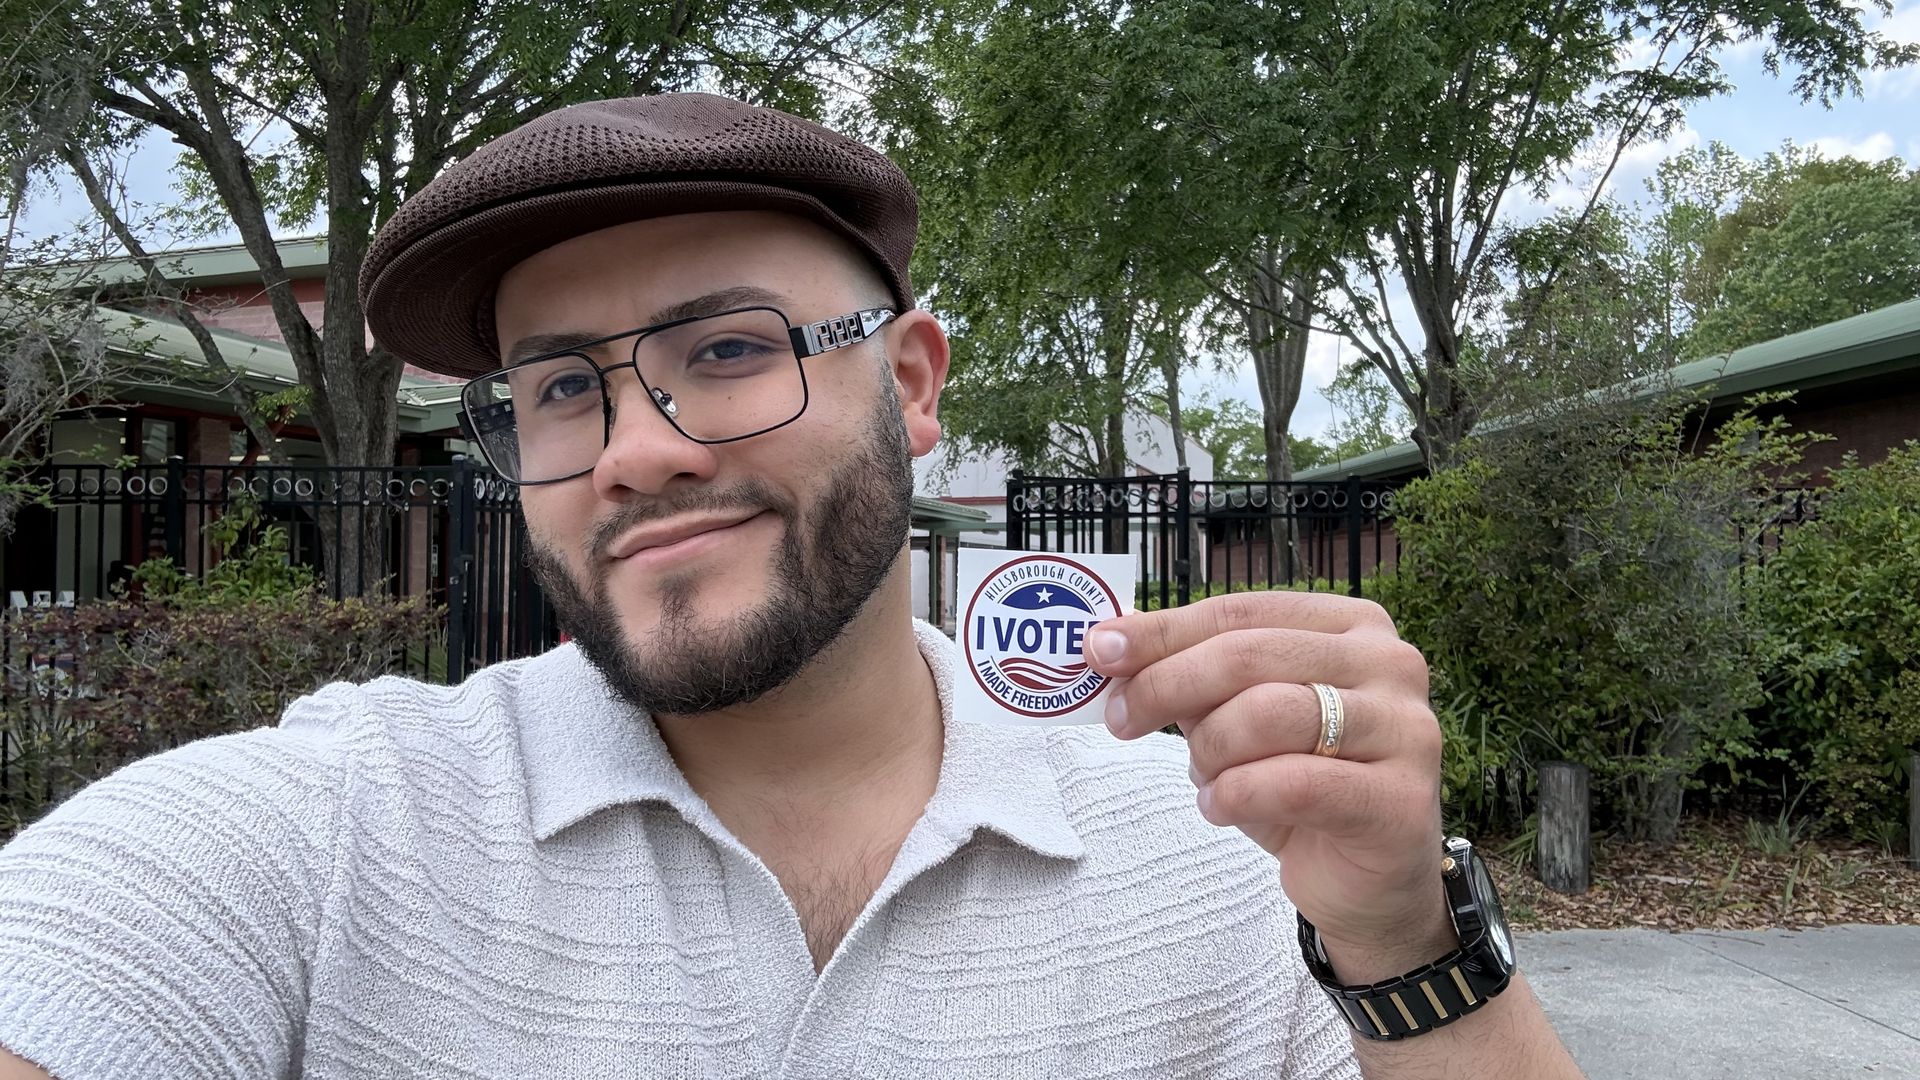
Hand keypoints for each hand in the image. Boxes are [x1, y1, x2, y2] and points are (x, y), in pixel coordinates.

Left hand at [1084, 592, 1453, 982]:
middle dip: (1167, 684)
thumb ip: (1193, 677)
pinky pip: (1293, 783)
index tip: (1099, 651)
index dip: (1162, 631)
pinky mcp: (1399, 799)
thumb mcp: (1239, 719)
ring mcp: (1406, 730)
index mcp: (1352, 626)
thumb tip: (1111, 646)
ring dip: (1210, 749)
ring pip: (1269, 713)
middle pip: (1249, 654)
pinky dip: (1236, 794)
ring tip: (1202, 779)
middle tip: (1121, 720)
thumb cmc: (1300, 786)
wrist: (1368, 882)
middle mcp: (1391, 664)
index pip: (1240, 612)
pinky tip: (1220, 807)